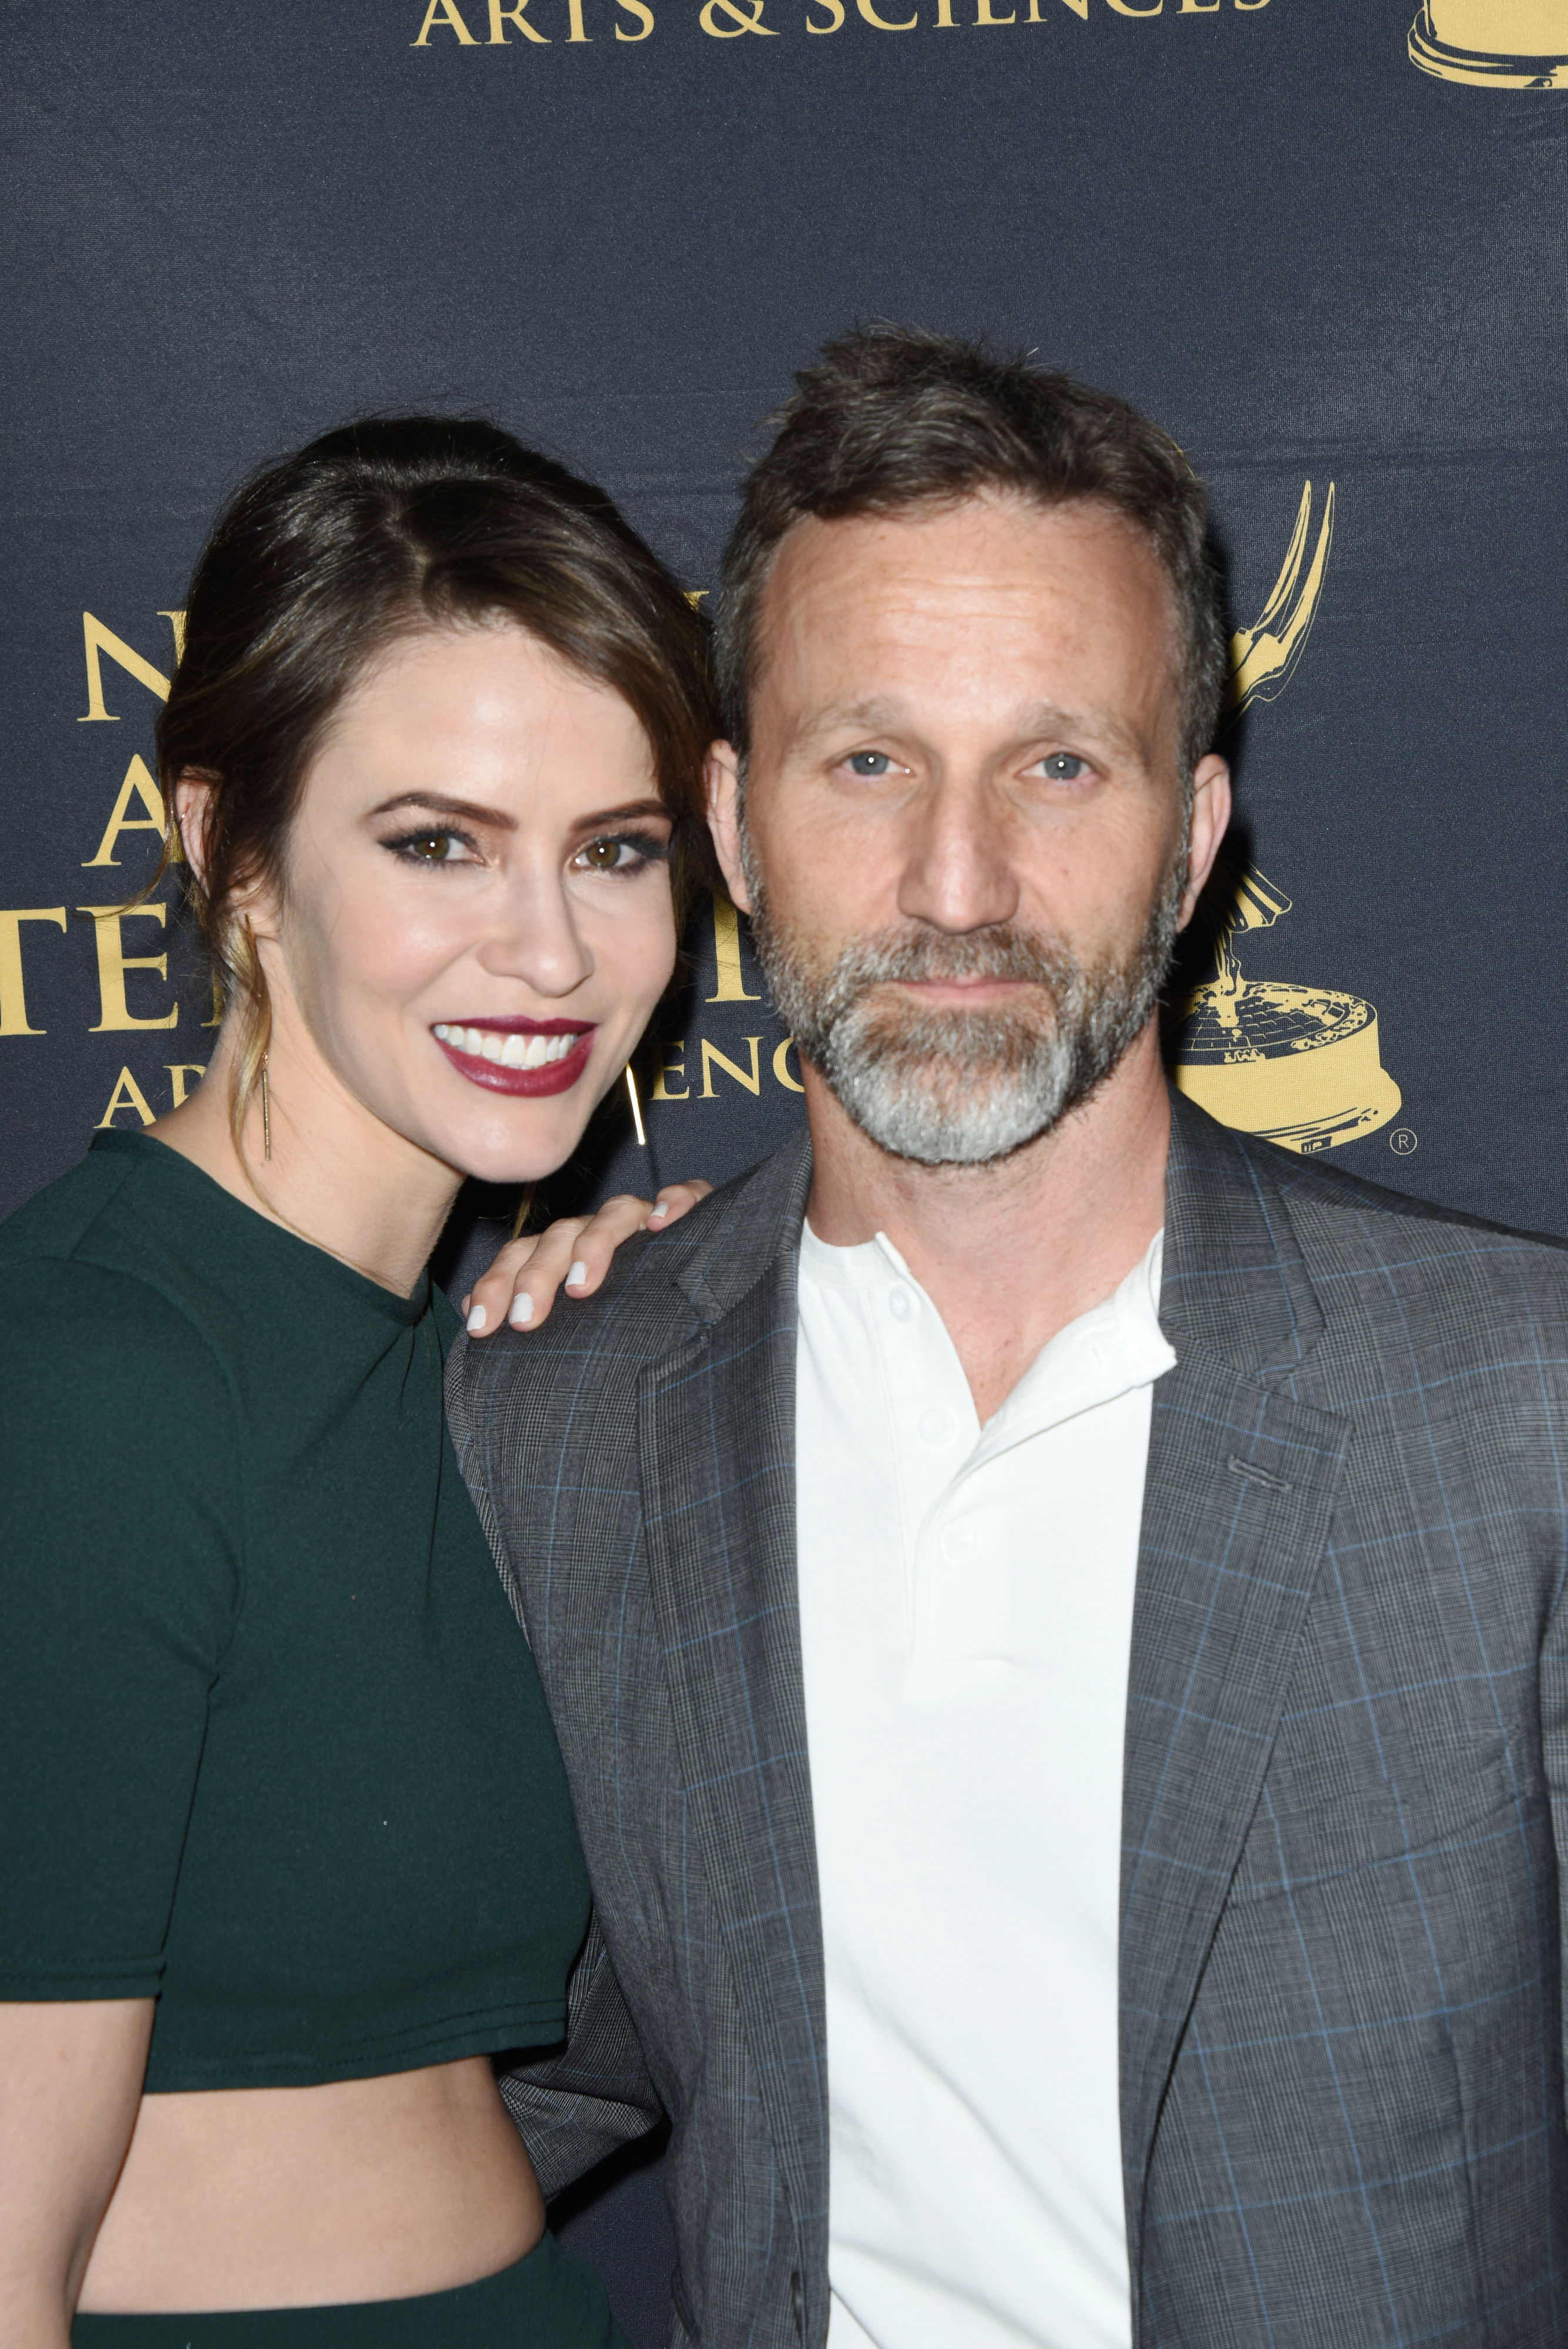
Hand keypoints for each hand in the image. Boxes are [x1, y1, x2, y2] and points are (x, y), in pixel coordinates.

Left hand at [461, 1182, 713, 1337]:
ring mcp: (644, 1221)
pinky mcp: (695, 1212)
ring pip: (614, 1214)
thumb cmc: (626, 1308)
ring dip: (594, 1245)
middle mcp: (598, 1231)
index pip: (522, 1255)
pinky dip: (675, 1202)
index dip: (497, 1285)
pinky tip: (662, 1225)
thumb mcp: (574, 1319)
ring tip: (582, 1287)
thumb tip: (476, 1317)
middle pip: (561, 1236)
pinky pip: (687, 1196)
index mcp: (564, 1253)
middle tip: (526, 1321)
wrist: (698, 1278)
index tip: (482, 1328)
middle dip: (537, 1276)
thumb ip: (531, 1310)